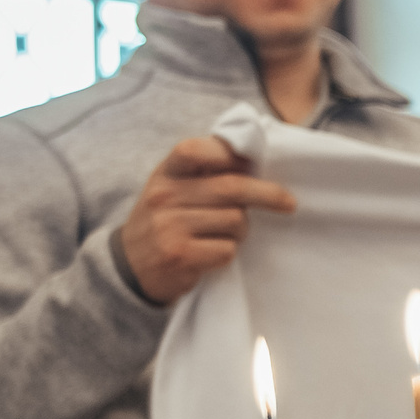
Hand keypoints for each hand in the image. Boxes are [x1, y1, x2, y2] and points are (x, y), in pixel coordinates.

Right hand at [116, 137, 297, 304]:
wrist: (130, 268)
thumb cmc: (166, 221)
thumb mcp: (174, 189)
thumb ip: (205, 173)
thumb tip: (254, 161)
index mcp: (165, 174)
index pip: (194, 150)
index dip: (228, 153)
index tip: (252, 163)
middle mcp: (164, 196)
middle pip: (231, 187)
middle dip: (268, 194)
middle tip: (289, 203)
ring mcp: (169, 226)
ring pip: (235, 220)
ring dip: (241, 230)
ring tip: (224, 235)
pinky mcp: (179, 255)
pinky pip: (227, 249)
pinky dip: (228, 252)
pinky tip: (211, 253)